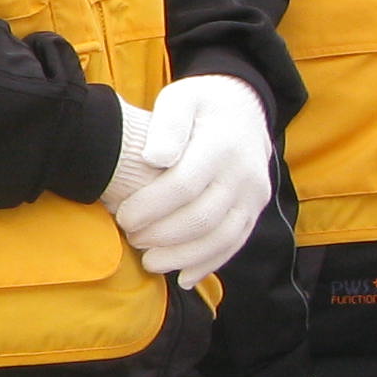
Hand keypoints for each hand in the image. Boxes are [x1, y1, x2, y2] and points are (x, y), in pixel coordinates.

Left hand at [105, 72, 272, 280]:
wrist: (245, 107)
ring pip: (220, 238)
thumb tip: (154, 159)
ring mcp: (254, 196)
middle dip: (161, 235)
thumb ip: (168, 124)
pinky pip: (235, 244)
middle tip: (130, 236)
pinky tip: (183, 277)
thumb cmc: (201, 104)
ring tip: (149, 262)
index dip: (150, 207)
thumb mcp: (181, 98)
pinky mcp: (255, 211)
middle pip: (201, 218)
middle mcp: (244, 174)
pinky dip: (209, 264)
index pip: (184, 185)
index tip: (122, 215)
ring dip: (182, 257)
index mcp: (222, 144)